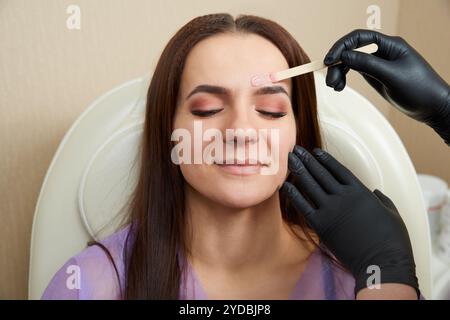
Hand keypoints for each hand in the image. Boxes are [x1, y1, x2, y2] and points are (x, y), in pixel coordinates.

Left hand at [281, 145, 418, 296]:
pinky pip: (303, 206)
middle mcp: (343, 196)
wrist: (382, 262)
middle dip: (307, 160)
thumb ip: (380, 199)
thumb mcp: (391, 212)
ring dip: (298, 170)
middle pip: (320, 173)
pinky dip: (294, 194)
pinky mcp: (321, 225)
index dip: (325, 159)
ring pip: (310, 185)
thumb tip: (374, 192)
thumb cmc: (392, 240)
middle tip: (295, 149)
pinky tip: (285, 185)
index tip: (315, 152)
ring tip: (289, 159)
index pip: (338, 169)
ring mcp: (331, 210)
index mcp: (361, 191)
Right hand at [324, 29, 449, 144]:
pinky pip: (354, 71)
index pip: (359, 38)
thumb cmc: (419, 89)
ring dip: (339, 72)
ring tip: (334, 87)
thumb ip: (367, 64)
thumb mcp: (391, 76)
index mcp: (390, 45)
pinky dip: (344, 78)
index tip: (330, 61)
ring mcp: (377, 63)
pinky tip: (340, 87)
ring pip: (350, 62)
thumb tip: (344, 56)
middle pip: (351, 50)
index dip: (341, 47)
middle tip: (330, 81)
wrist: (432, 107)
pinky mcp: (375, 75)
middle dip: (337, 64)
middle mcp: (382, 51)